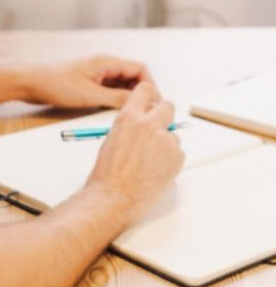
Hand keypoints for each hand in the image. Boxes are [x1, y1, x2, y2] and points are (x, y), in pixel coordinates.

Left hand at [20, 55, 153, 109]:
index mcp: (106, 62)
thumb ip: (117, 98)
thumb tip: (140, 103)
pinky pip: (109, 92)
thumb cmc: (56, 84)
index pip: (140, 69)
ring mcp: (95, 75)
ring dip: (127, 99)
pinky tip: (113, 114)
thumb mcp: (90, 95)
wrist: (29, 83)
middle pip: (133, 78)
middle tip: (145, 113)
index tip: (153, 103)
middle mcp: (103, 66)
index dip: (151, 85)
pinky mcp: (87, 85)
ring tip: (130, 116)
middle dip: (141, 94)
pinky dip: (115, 101)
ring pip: (121, 86)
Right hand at [86, 81, 184, 223]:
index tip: (151, 104)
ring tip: (149, 162)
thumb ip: (131, 125)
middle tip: (157, 129)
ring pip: (173, 135)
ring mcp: (165, 141)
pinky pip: (177, 153)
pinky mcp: (177, 157)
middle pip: (168, 106)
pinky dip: (170, 160)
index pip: (146, 90)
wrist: (114, 196)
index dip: (150, 97)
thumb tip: (143, 123)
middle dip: (164, 115)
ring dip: (165, 144)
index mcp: (129, 117)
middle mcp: (149, 124)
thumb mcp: (113, 137)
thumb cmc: (108, 172)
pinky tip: (155, 171)